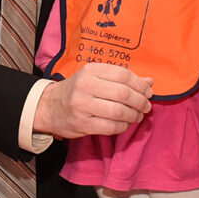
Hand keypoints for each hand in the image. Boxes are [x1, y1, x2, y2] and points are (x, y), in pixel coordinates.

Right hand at [33, 62, 151, 138]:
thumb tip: (149, 82)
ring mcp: (82, 106)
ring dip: (134, 115)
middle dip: (140, 101)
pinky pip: (111, 127)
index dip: (140, 85)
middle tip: (146, 106)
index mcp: (91, 70)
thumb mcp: (96, 78)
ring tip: (138, 116)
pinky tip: (125, 123)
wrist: (49, 106)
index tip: (148, 91)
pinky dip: (123, 126)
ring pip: (119, 112)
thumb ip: (122, 79)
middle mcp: (86, 86)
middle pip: (123, 94)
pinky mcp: (82, 124)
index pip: (124, 75)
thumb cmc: (78, 90)